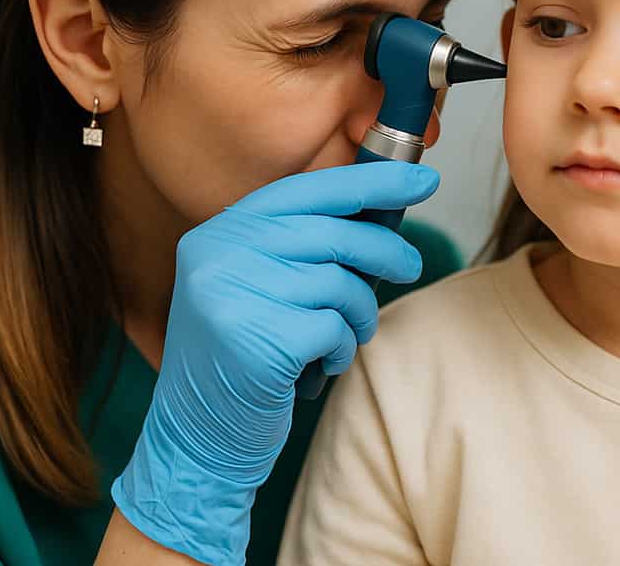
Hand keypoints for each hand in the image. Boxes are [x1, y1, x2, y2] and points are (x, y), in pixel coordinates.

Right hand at [109, 161, 438, 565]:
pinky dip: (340, 349)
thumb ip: (296, 247)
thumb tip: (379, 212)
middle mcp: (218, 256)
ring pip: (340, 283)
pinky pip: (334, 328)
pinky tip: (318, 366)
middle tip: (410, 266)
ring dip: (358, 314)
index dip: (369, 181)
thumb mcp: (253, 287)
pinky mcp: (259, 340)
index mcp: (216, 234)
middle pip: (331, 233)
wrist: (197, 438)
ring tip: (345, 337)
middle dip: (384, 248)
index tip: (421, 180)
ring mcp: (233, 296)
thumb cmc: (240, 360)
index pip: (303, 191)